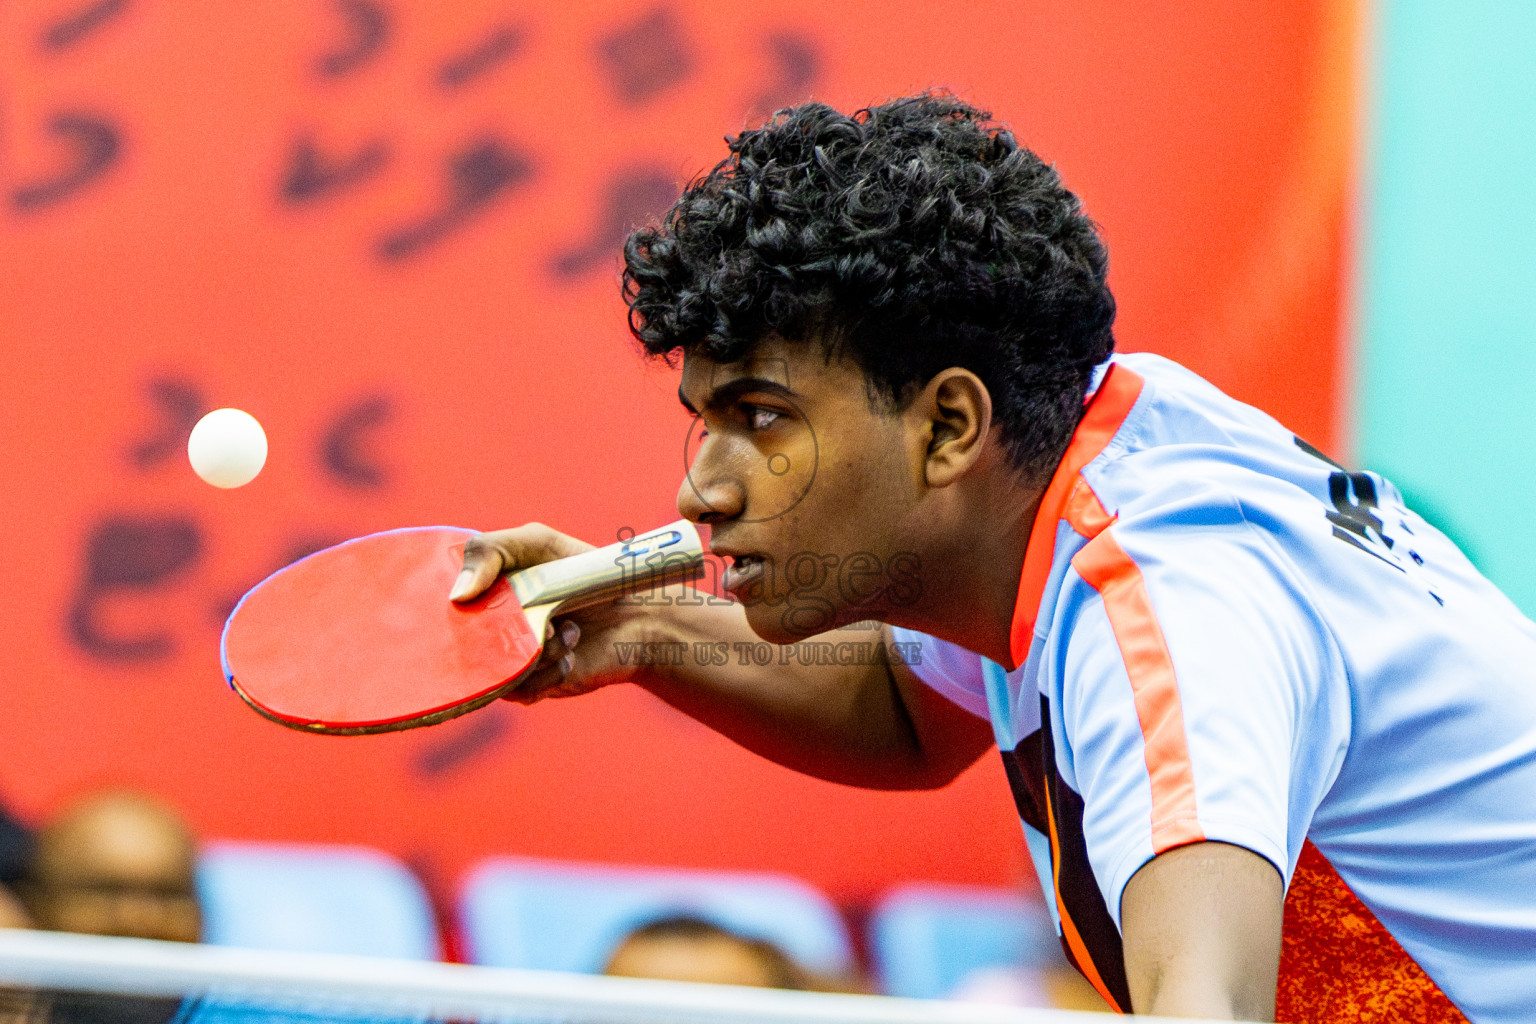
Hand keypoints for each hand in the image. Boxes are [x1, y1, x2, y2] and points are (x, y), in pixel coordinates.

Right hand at [449, 523, 654, 703]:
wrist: (635, 613)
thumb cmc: (581, 572)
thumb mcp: (536, 543)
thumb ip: (491, 551)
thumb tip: (456, 595)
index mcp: (474, 597)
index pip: (429, 609)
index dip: (431, 609)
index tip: (449, 602)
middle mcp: (482, 632)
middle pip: (452, 646)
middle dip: (486, 632)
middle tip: (524, 616)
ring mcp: (504, 662)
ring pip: (494, 668)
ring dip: (538, 646)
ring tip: (567, 625)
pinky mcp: (528, 688)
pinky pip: (520, 688)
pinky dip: (550, 667)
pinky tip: (571, 650)